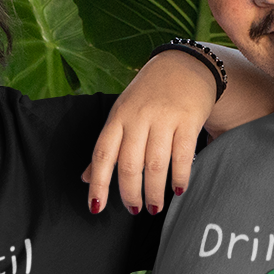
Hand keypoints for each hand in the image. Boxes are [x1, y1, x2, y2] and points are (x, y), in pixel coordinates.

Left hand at [85, 50, 214, 215]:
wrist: (184, 64)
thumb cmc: (149, 94)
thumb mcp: (122, 114)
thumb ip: (107, 146)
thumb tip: (85, 177)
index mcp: (118, 117)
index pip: (102, 154)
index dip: (98, 183)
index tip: (96, 207)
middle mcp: (138, 117)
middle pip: (129, 165)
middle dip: (130, 194)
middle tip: (135, 209)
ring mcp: (163, 118)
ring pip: (155, 164)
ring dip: (154, 192)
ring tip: (155, 206)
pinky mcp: (188, 119)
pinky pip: (182, 156)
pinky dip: (179, 177)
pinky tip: (177, 189)